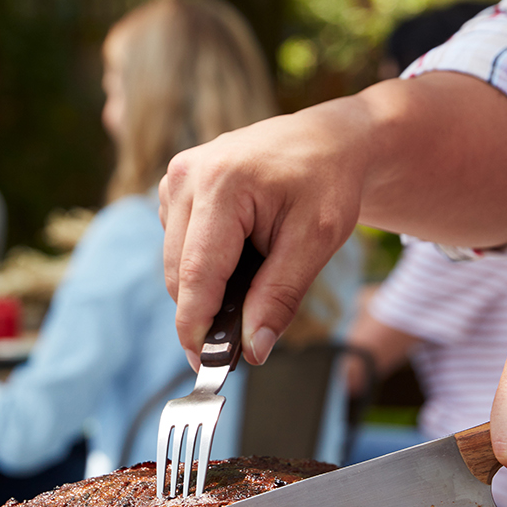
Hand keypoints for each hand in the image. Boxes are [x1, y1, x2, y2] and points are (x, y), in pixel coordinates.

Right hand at [162, 101, 373, 365]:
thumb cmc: (328, 182)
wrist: (331, 140)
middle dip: (206, 313)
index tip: (204, 366)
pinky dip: (206, 265)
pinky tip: (243, 255)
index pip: (197, 273)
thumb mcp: (315, 243)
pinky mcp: (176, 187)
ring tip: (258, 278)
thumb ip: (280, 297)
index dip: (197, 327)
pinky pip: (179, 246)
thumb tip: (253, 349)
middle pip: (180, 274)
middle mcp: (187, 176)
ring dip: (208, 288)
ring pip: (176, 264)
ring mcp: (176, 179)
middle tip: (244, 342)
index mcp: (222, 184)